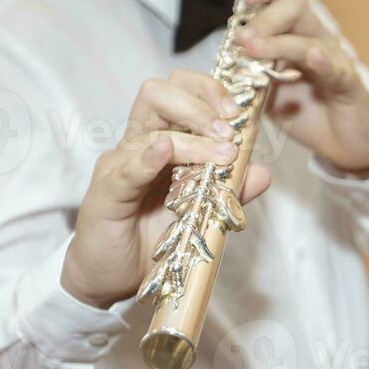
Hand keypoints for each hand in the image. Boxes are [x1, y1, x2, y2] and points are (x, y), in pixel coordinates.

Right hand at [63, 70, 271, 308]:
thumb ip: (230, 190)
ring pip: (151, 129)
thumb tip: (262, 173)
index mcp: (160, 141)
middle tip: (230, 131)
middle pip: (158, 93)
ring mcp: (120, 165)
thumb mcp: (201, 212)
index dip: (210, 92)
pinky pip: (128, 168)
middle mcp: (137, 145)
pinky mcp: (106, 192)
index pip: (179, 92)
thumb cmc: (153, 240)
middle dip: (201, 102)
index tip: (239, 114)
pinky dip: (148, 157)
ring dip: (193, 138)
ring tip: (222, 154)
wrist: (111, 277)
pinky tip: (166, 152)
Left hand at [235, 0, 368, 173]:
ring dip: (280, 42)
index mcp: (295, 31)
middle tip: (243, 38)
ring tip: (255, 48)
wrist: (341, 146)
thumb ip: (248, 74)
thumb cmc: (305, 113)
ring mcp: (334, 60)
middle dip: (264, 17)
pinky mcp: (349, 85)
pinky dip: (323, 62)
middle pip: (295, 4)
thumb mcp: (268, 92)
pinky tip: (313, 56)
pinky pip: (335, 70)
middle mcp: (315, 37)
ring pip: (308, 39)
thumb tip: (221, 63)